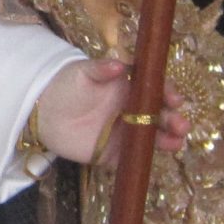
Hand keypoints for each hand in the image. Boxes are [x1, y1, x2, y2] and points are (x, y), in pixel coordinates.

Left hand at [29, 57, 188, 165]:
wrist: (43, 112)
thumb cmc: (67, 85)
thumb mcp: (83, 72)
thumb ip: (101, 68)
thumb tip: (119, 64)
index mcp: (130, 89)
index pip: (156, 91)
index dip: (168, 94)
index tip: (174, 98)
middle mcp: (133, 112)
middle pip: (160, 117)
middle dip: (174, 120)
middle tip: (181, 124)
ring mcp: (125, 134)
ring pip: (153, 138)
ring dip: (167, 140)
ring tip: (176, 141)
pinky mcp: (115, 154)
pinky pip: (133, 158)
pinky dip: (144, 159)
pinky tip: (153, 158)